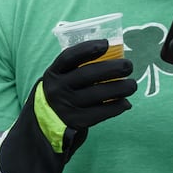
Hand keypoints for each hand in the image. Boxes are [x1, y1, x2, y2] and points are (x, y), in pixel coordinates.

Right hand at [0, 39, 135, 172]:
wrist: (39, 129)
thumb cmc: (58, 96)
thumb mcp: (59, 81)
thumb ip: (77, 71)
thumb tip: (113, 60)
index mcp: (53, 73)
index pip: (69, 57)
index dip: (88, 49)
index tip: (106, 44)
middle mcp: (57, 89)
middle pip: (88, 75)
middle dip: (112, 68)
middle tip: (129, 65)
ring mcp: (66, 106)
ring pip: (98, 94)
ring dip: (119, 89)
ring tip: (132, 85)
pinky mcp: (76, 122)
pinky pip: (100, 113)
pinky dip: (115, 107)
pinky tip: (125, 103)